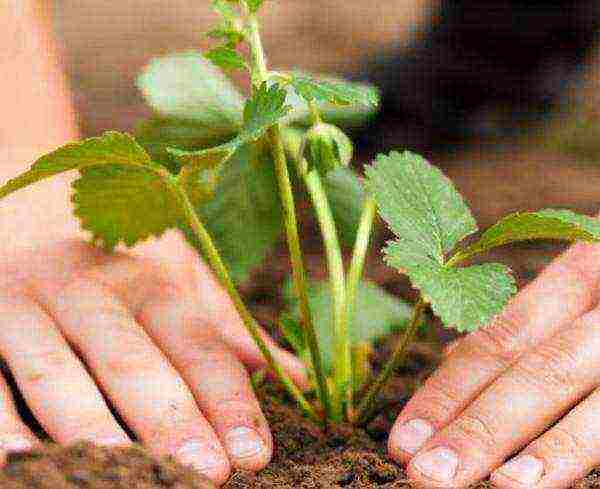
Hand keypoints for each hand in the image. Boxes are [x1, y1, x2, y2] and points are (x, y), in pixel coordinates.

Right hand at [0, 234, 307, 485]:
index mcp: (149, 281)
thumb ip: (226, 330)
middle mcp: (89, 289)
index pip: (198, 344)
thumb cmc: (115, 258)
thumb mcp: (177, 279)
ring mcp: (24, 304)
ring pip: (56, 370)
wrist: (22, 207)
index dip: (228, 400)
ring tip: (121, 474)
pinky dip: (0, 425)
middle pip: (132, 358)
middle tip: (208, 474)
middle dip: (169, 418)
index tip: (255, 455)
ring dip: (87, 425)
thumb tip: (298, 378)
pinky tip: (22, 467)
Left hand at [388, 241, 599, 487]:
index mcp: (580, 274)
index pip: (497, 340)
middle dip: (481, 428)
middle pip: (537, 371)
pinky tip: (551, 480)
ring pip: (597, 403)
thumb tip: (453, 363)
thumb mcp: (579, 287)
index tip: (402, 439)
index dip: (447, 392)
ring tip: (498, 488)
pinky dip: (598, 451)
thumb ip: (525, 325)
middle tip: (425, 476)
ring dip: (547, 452)